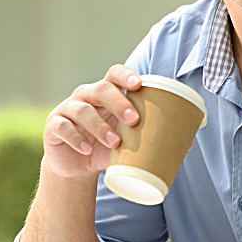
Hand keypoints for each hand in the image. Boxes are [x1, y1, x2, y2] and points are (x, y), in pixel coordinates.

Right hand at [42, 65, 142, 179]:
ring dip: (100, 126)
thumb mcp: (127, 140)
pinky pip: (63, 127)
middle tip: (134, 120)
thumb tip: (188, 144)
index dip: (126, 76)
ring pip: (83, 110)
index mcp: (106, 94)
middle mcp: (86, 96)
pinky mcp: (53, 126)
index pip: (114, 75)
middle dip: (119, 102)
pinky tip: (87, 149)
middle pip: (101, 89)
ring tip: (115, 142)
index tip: (139, 85)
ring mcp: (68, 109)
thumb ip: (149, 137)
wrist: (77, 166)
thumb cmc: (106, 146)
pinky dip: (76, 138)